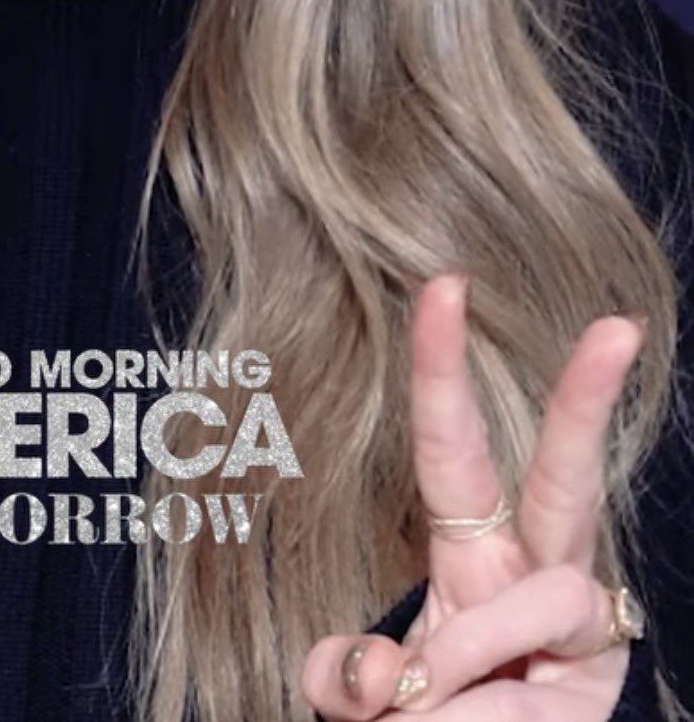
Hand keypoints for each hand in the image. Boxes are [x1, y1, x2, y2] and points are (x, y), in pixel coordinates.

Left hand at [300, 272, 646, 721]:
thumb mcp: (364, 701)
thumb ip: (347, 679)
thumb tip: (368, 678)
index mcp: (474, 553)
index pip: (453, 448)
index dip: (442, 369)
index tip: (443, 286)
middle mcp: (537, 575)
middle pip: (567, 476)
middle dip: (587, 400)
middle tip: (617, 327)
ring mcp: (581, 635)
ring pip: (547, 597)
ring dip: (463, 659)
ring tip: (415, 713)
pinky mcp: (600, 693)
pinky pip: (532, 696)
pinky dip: (475, 721)